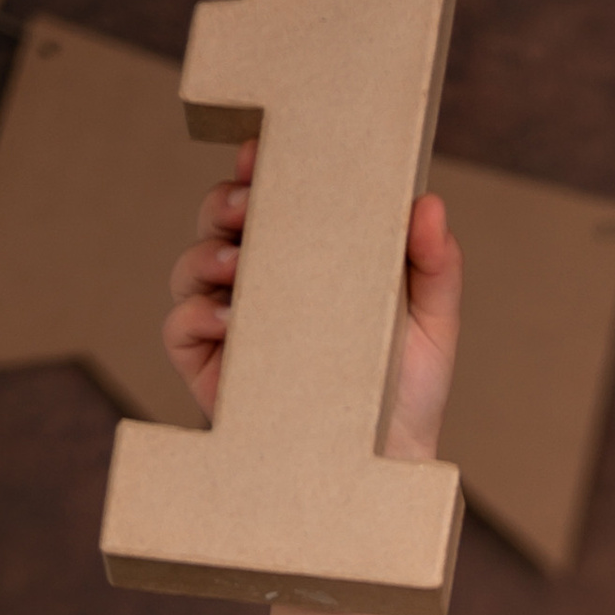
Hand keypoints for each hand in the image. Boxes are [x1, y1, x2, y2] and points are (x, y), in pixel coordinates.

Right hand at [163, 141, 464, 457]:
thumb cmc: (407, 389)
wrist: (388, 462)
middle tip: (250, 202)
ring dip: (206, 252)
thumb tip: (428, 203)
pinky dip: (195, 314)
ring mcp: (230, 325)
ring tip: (239, 260)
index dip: (256, 167)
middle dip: (225, 202)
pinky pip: (179, 327)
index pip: (270, 198)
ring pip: (191, 265)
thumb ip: (434, 263)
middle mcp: (260, 283)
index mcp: (306, 258)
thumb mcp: (432, 322)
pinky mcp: (209, 370)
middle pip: (219, 220)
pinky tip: (230, 320)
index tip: (260, 151)